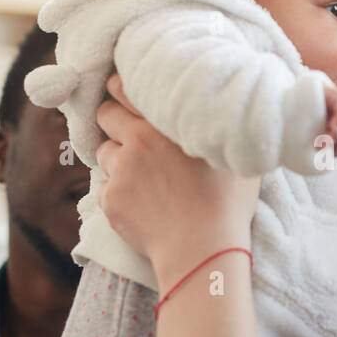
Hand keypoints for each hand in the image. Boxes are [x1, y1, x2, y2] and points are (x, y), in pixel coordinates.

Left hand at [94, 74, 258, 281]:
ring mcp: (121, 170)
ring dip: (117, 159)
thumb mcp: (233, 154)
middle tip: (132, 136)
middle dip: (113, 121)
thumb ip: (216, 128)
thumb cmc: (228, 203)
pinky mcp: (110, 199)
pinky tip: (144, 205)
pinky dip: (119, 192)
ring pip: (103, 151)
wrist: (203, 250)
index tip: (124, 94)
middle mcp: (138, 139)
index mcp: (166, 121)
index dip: (120, 88)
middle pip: (105, 114)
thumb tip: (220, 112)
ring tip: (144, 178)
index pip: (123, 86)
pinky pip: (106, 187)